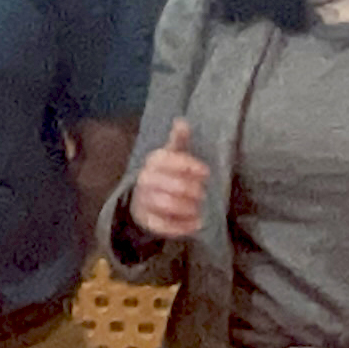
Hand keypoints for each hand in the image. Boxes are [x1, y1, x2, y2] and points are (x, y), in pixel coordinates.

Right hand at [126, 122, 211, 242]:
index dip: (190, 167)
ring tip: (199, 208)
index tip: (206, 172)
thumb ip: (178, 140)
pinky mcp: (146, 220)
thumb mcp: (172, 155)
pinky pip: (164, 225)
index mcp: (153, 161)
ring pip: (168, 205)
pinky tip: (196, 223)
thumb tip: (182, 121)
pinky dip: (182, 226)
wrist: (142, 198)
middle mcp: (145, 180)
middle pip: (173, 185)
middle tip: (203, 193)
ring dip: (189, 208)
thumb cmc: (165, 173)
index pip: (171, 161)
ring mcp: (144, 200)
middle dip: (193, 191)